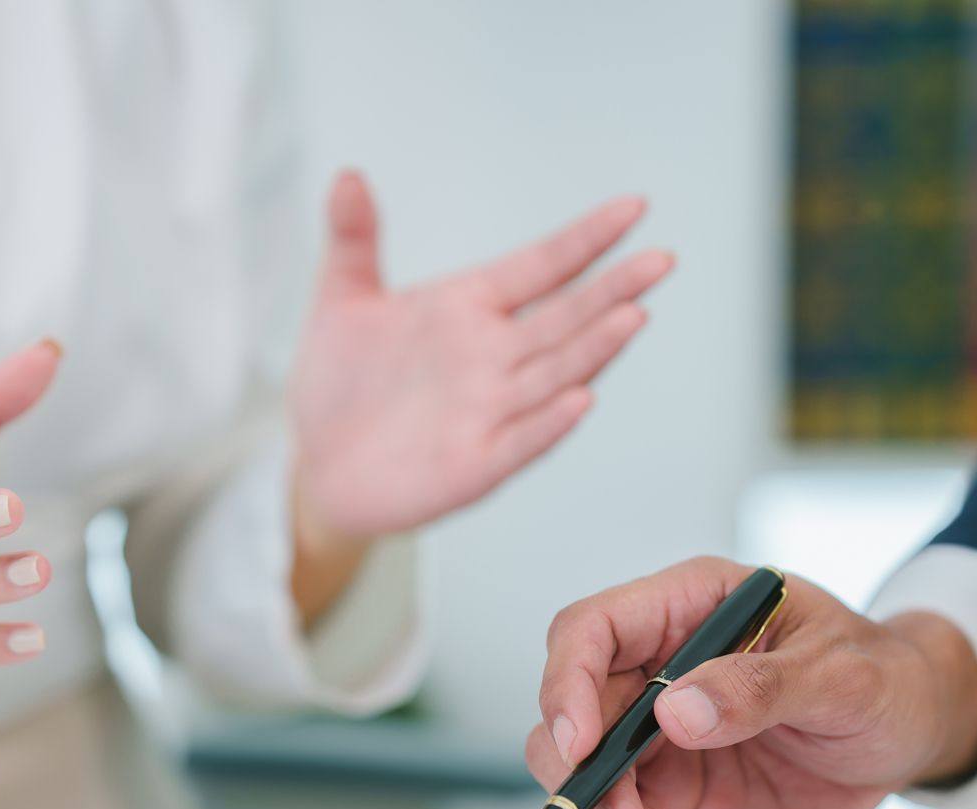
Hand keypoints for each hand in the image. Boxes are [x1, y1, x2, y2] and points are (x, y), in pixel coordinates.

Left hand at [288, 171, 672, 545]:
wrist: (317, 464)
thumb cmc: (340, 383)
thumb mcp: (341, 302)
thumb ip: (353, 240)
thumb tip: (348, 176)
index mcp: (470, 308)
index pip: (542, 266)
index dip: (586, 239)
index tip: (632, 208)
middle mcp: (492, 357)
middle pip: (566, 317)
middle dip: (613, 289)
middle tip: (660, 259)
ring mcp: (489, 411)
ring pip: (555, 374)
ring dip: (594, 348)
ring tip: (632, 315)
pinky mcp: (474, 465)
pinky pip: (521, 441)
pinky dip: (549, 423)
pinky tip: (579, 399)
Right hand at [524, 557, 976, 808]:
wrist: (911, 734)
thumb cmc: (884, 678)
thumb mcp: (841, 675)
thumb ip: (762, 687)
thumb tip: (677, 710)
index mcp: (692, 606)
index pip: (593, 629)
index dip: (568, 681)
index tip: (580, 741)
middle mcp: (660, 663)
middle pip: (574, 705)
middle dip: (576, 766)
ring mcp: (661, 726)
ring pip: (588, 765)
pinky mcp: (676, 781)